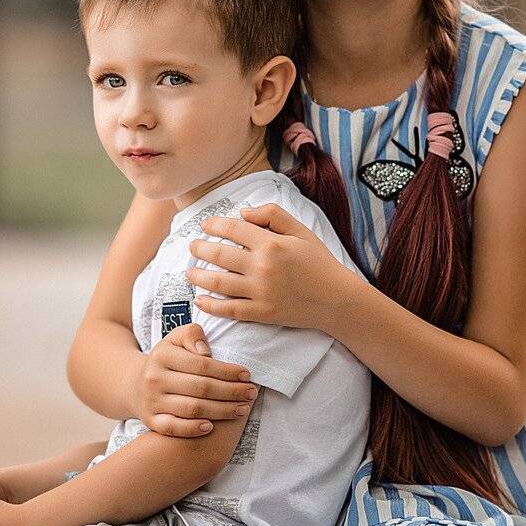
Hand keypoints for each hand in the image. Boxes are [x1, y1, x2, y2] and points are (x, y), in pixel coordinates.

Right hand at [133, 322, 258, 437]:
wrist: (135, 385)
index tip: (247, 375)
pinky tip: (211, 427)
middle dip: (231, 392)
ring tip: (242, 409)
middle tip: (251, 393)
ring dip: (221, 411)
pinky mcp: (151, 421)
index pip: (202, 365)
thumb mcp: (175, 339)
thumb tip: (206, 352)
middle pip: (201, 388)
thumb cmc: (167, 360)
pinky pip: (172, 428)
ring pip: (192, 409)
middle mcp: (155, 379)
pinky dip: (192, 429)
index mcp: (162, 356)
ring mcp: (152, 402)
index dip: (227, 371)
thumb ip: (192, 335)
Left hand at [186, 203, 356, 334]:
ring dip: (197, 276)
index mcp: (270, 243)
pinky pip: (229, 309)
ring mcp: (260, 292)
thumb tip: (242, 212)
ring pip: (217, 282)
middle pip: (219, 255)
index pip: (232, 229)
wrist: (337, 299)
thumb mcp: (301, 230)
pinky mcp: (261, 313)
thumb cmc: (319, 262)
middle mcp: (262, 266)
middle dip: (199, 249)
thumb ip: (272, 215)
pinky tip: (199, 300)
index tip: (205, 226)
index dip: (214, 225)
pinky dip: (210, 305)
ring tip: (189, 272)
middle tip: (192, 247)